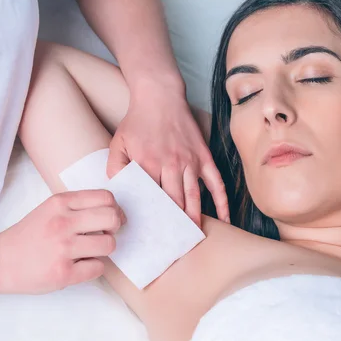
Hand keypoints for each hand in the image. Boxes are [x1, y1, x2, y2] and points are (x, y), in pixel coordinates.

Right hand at [0, 190, 125, 293]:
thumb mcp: (49, 210)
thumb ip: (77, 207)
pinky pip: (98, 268)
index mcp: (60, 203)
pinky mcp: (64, 273)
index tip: (111, 218)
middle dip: (114, 228)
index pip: (105, 198)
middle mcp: (62, 222)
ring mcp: (63, 248)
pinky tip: (80, 266)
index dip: (115, 209)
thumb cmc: (29, 236)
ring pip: (109, 244)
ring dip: (104, 250)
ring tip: (89, 252)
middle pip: (112, 218)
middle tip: (105, 235)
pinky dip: (93, 268)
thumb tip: (114, 213)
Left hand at [107, 82, 229, 225]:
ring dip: (194, 218)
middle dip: (174, 226)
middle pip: (174, 203)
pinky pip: (215, 183)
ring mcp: (190, 161)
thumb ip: (115, 168)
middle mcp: (171, 165)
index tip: (154, 237)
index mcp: (148, 165)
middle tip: (174, 245)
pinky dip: (222, 202)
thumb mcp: (118, 143)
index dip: (153, 220)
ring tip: (193, 237)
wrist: (159, 95)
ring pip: (193, 197)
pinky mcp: (203, 156)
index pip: (151, 199)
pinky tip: (225, 218)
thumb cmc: (137, 122)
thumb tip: (118, 191)